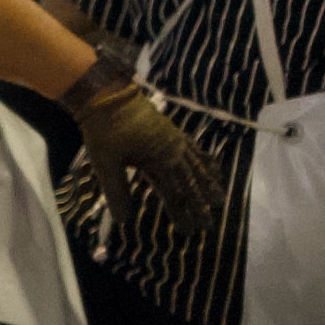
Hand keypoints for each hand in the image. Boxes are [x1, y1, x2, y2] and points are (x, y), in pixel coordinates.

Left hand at [59, 48, 233, 247]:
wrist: (105, 95)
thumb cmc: (104, 130)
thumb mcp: (106, 164)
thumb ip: (116, 192)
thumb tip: (124, 221)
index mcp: (160, 158)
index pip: (175, 191)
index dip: (182, 212)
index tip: (190, 229)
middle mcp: (173, 149)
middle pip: (191, 180)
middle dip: (200, 203)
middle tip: (209, 223)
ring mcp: (174, 138)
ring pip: (196, 165)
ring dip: (208, 183)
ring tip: (220, 198)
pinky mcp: (169, 130)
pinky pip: (192, 148)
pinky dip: (203, 160)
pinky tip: (208, 166)